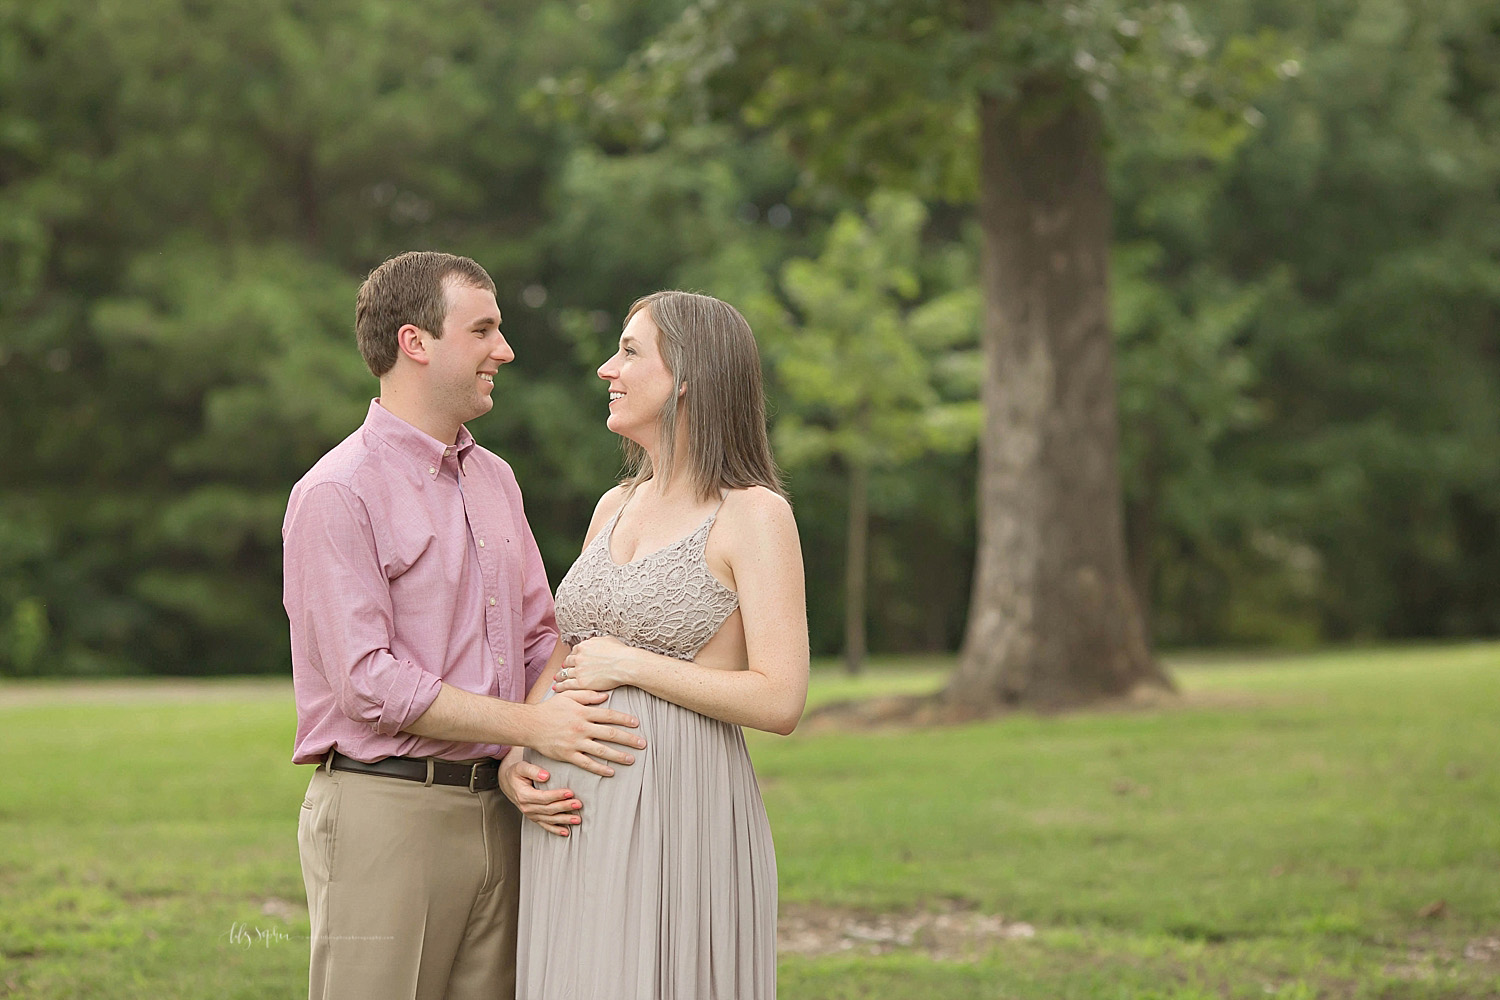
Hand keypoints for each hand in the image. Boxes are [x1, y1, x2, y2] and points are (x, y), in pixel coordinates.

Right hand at [499, 748, 581, 837]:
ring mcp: (531, 814)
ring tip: (577, 819)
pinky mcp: (534, 817)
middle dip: (565, 807)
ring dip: (564, 820)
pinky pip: (545, 826)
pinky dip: (556, 830)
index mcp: (524, 795)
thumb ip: (533, 770)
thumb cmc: (517, 773)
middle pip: (548, 809)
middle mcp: (527, 807)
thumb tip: (545, 775)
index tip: (570, 793)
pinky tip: (566, 832)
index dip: (557, 796)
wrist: (509, 783)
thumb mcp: (521, 767)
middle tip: (578, 804)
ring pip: (549, 819)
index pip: (543, 797)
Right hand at [529, 688, 645, 777]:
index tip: (637, 723)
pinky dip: (600, 768)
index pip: (609, 715)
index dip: (625, 719)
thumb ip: (587, 695)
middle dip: (628, 739)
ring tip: (632, 759)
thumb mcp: (568, 696)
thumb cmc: (549, 708)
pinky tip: (611, 772)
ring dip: (618, 755)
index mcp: (583, 712)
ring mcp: (575, 742)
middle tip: (643, 744)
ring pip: (601, 750)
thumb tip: (606, 696)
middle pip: (610, 734)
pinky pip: (587, 763)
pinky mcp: (568, 755)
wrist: (530, 725)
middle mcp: (581, 728)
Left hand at [554, 636, 636, 693]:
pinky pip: (567, 685)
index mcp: (583, 647)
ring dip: (559, 677)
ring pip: (565, 674)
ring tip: (556, 680)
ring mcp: (579, 670)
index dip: (572, 657)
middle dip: (564, 666)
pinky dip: (560, 686)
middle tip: (561, 670)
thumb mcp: (606, 639)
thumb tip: (594, 641)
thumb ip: (596, 641)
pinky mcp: (581, 682)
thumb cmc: (620, 652)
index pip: (573, 652)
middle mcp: (578, 658)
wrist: (625, 664)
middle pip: (567, 663)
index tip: (570, 661)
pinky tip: (556, 688)